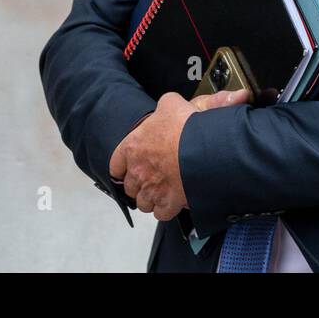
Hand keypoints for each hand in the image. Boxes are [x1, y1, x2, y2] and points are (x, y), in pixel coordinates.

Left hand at [109, 88, 250, 220]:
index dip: (122, 168)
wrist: (203, 149)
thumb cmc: (184, 126)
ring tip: (161, 192)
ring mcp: (151, 190)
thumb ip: (164, 105)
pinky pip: (160, 213)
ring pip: (143, 202)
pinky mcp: (167, 203)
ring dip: (150, 198)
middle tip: (151, 179)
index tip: (127, 169)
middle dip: (139, 184)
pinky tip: (172, 203)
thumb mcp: (171, 104)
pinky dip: (165, 210)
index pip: (116, 164)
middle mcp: (137, 171)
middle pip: (130, 186)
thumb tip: (167, 104)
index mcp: (132, 147)